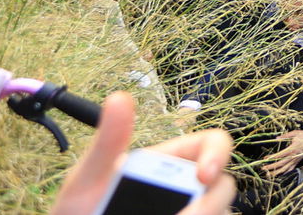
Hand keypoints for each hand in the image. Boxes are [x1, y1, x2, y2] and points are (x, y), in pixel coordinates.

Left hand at [51, 91, 234, 214]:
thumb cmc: (79, 213)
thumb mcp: (86, 181)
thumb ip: (106, 144)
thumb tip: (118, 99)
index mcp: (168, 162)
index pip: (212, 143)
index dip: (217, 154)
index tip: (203, 176)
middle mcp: (186, 188)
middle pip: (223, 186)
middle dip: (208, 203)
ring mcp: (192, 210)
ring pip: (219, 212)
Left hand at [262, 129, 302, 176]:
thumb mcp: (295, 133)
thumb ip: (285, 136)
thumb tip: (276, 138)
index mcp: (292, 148)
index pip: (280, 155)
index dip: (272, 157)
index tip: (265, 159)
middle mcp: (293, 156)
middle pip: (281, 164)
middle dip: (271, 166)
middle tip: (263, 168)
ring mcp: (296, 160)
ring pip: (285, 169)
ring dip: (276, 172)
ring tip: (269, 174)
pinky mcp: (298, 161)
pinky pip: (290, 169)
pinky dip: (284, 172)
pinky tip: (279, 173)